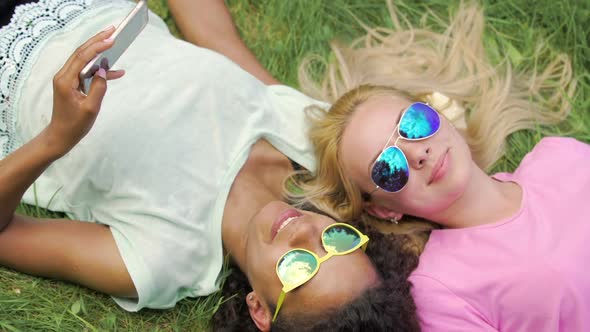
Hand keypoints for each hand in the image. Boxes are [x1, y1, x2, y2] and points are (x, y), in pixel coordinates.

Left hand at [46, 26, 124, 156]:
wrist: (61, 135)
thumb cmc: (75, 125)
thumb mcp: (91, 108)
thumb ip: (99, 88)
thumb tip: (104, 70)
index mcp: (66, 80)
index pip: (82, 57)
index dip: (98, 47)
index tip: (112, 39)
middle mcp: (64, 76)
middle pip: (81, 52)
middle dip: (97, 41)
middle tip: (113, 31)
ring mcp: (67, 79)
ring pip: (84, 59)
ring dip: (99, 51)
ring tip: (114, 43)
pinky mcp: (72, 83)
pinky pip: (87, 71)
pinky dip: (100, 70)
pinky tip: (115, 71)